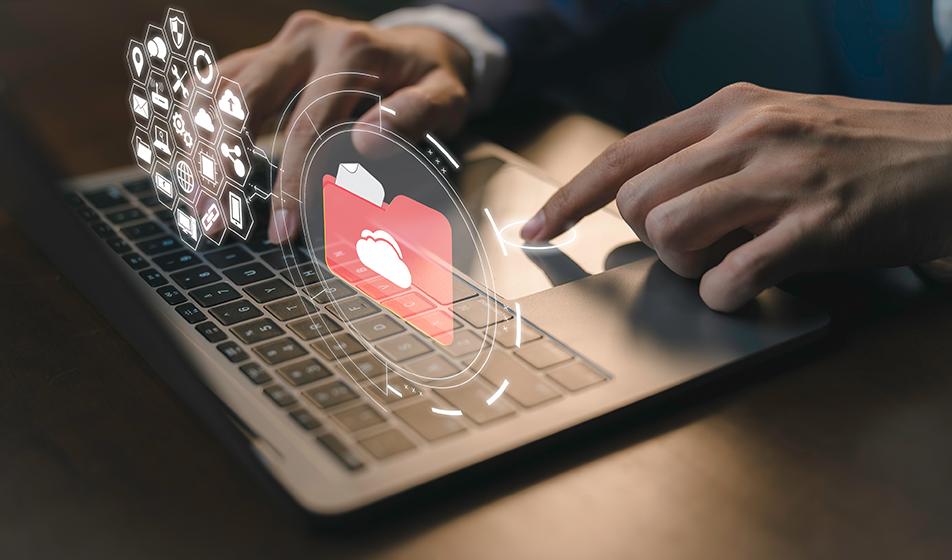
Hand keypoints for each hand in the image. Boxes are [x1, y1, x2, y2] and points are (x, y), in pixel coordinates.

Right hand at [218, 11, 472, 242]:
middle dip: (222, 163)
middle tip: (214, 220)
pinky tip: (193, 165)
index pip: (307, 125)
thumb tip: (368, 142)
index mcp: (350, 51)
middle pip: (242, 97)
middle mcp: (306, 39)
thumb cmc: (431, 80)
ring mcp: (281, 44)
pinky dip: (198, 123)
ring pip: (218, 85)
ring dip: (198, 145)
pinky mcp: (265, 55)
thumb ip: (416, 114)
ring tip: (196, 202)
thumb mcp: (446, 95)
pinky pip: (216, 82)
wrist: (419, 47)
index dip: (290, 182)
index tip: (282, 230)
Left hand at [521, 83, 951, 310]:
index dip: (571, 197)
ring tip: (731, 259)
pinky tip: (751, 284)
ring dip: (688, 266)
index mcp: (729, 107)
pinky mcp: (817, 225)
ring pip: (672, 233)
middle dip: (652, 240)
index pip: (623, 154)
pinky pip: (732, 274)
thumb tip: (643, 201)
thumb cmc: (861, 149)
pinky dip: (727, 293)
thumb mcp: (777, 126)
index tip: (538, 229)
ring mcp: (782, 176)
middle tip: (699, 244)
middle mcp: (747, 133)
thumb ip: (709, 153)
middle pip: (638, 203)